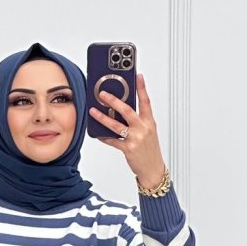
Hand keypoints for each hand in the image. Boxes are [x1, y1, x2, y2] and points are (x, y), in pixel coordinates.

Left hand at [89, 72, 166, 191]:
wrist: (153, 169)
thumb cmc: (150, 150)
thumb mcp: (148, 132)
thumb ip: (138, 121)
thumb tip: (121, 111)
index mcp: (149, 122)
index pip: (146, 102)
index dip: (142, 88)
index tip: (138, 76)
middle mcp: (143, 129)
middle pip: (127, 110)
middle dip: (114, 100)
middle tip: (103, 94)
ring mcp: (135, 139)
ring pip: (116, 125)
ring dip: (102, 117)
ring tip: (93, 111)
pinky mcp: (128, 149)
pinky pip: (113, 141)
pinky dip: (104, 137)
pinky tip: (98, 133)